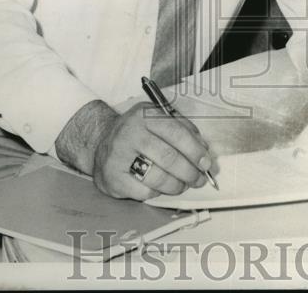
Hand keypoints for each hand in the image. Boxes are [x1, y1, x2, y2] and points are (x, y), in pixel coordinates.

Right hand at [57, 99, 212, 199]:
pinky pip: (143, 191)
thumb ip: (182, 129)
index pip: (176, 133)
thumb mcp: (157, 119)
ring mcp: (118, 156)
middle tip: (199, 180)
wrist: (101, 141)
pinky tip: (159, 187)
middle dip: (189, 172)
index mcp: (144, 115)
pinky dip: (156, 192)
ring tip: (182, 185)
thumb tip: (203, 149)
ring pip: (157, 177)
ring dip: (176, 185)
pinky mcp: (112, 178)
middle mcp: (129, 133)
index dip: (195, 150)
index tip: (206, 163)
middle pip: (168, 157)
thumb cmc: (138, 132)